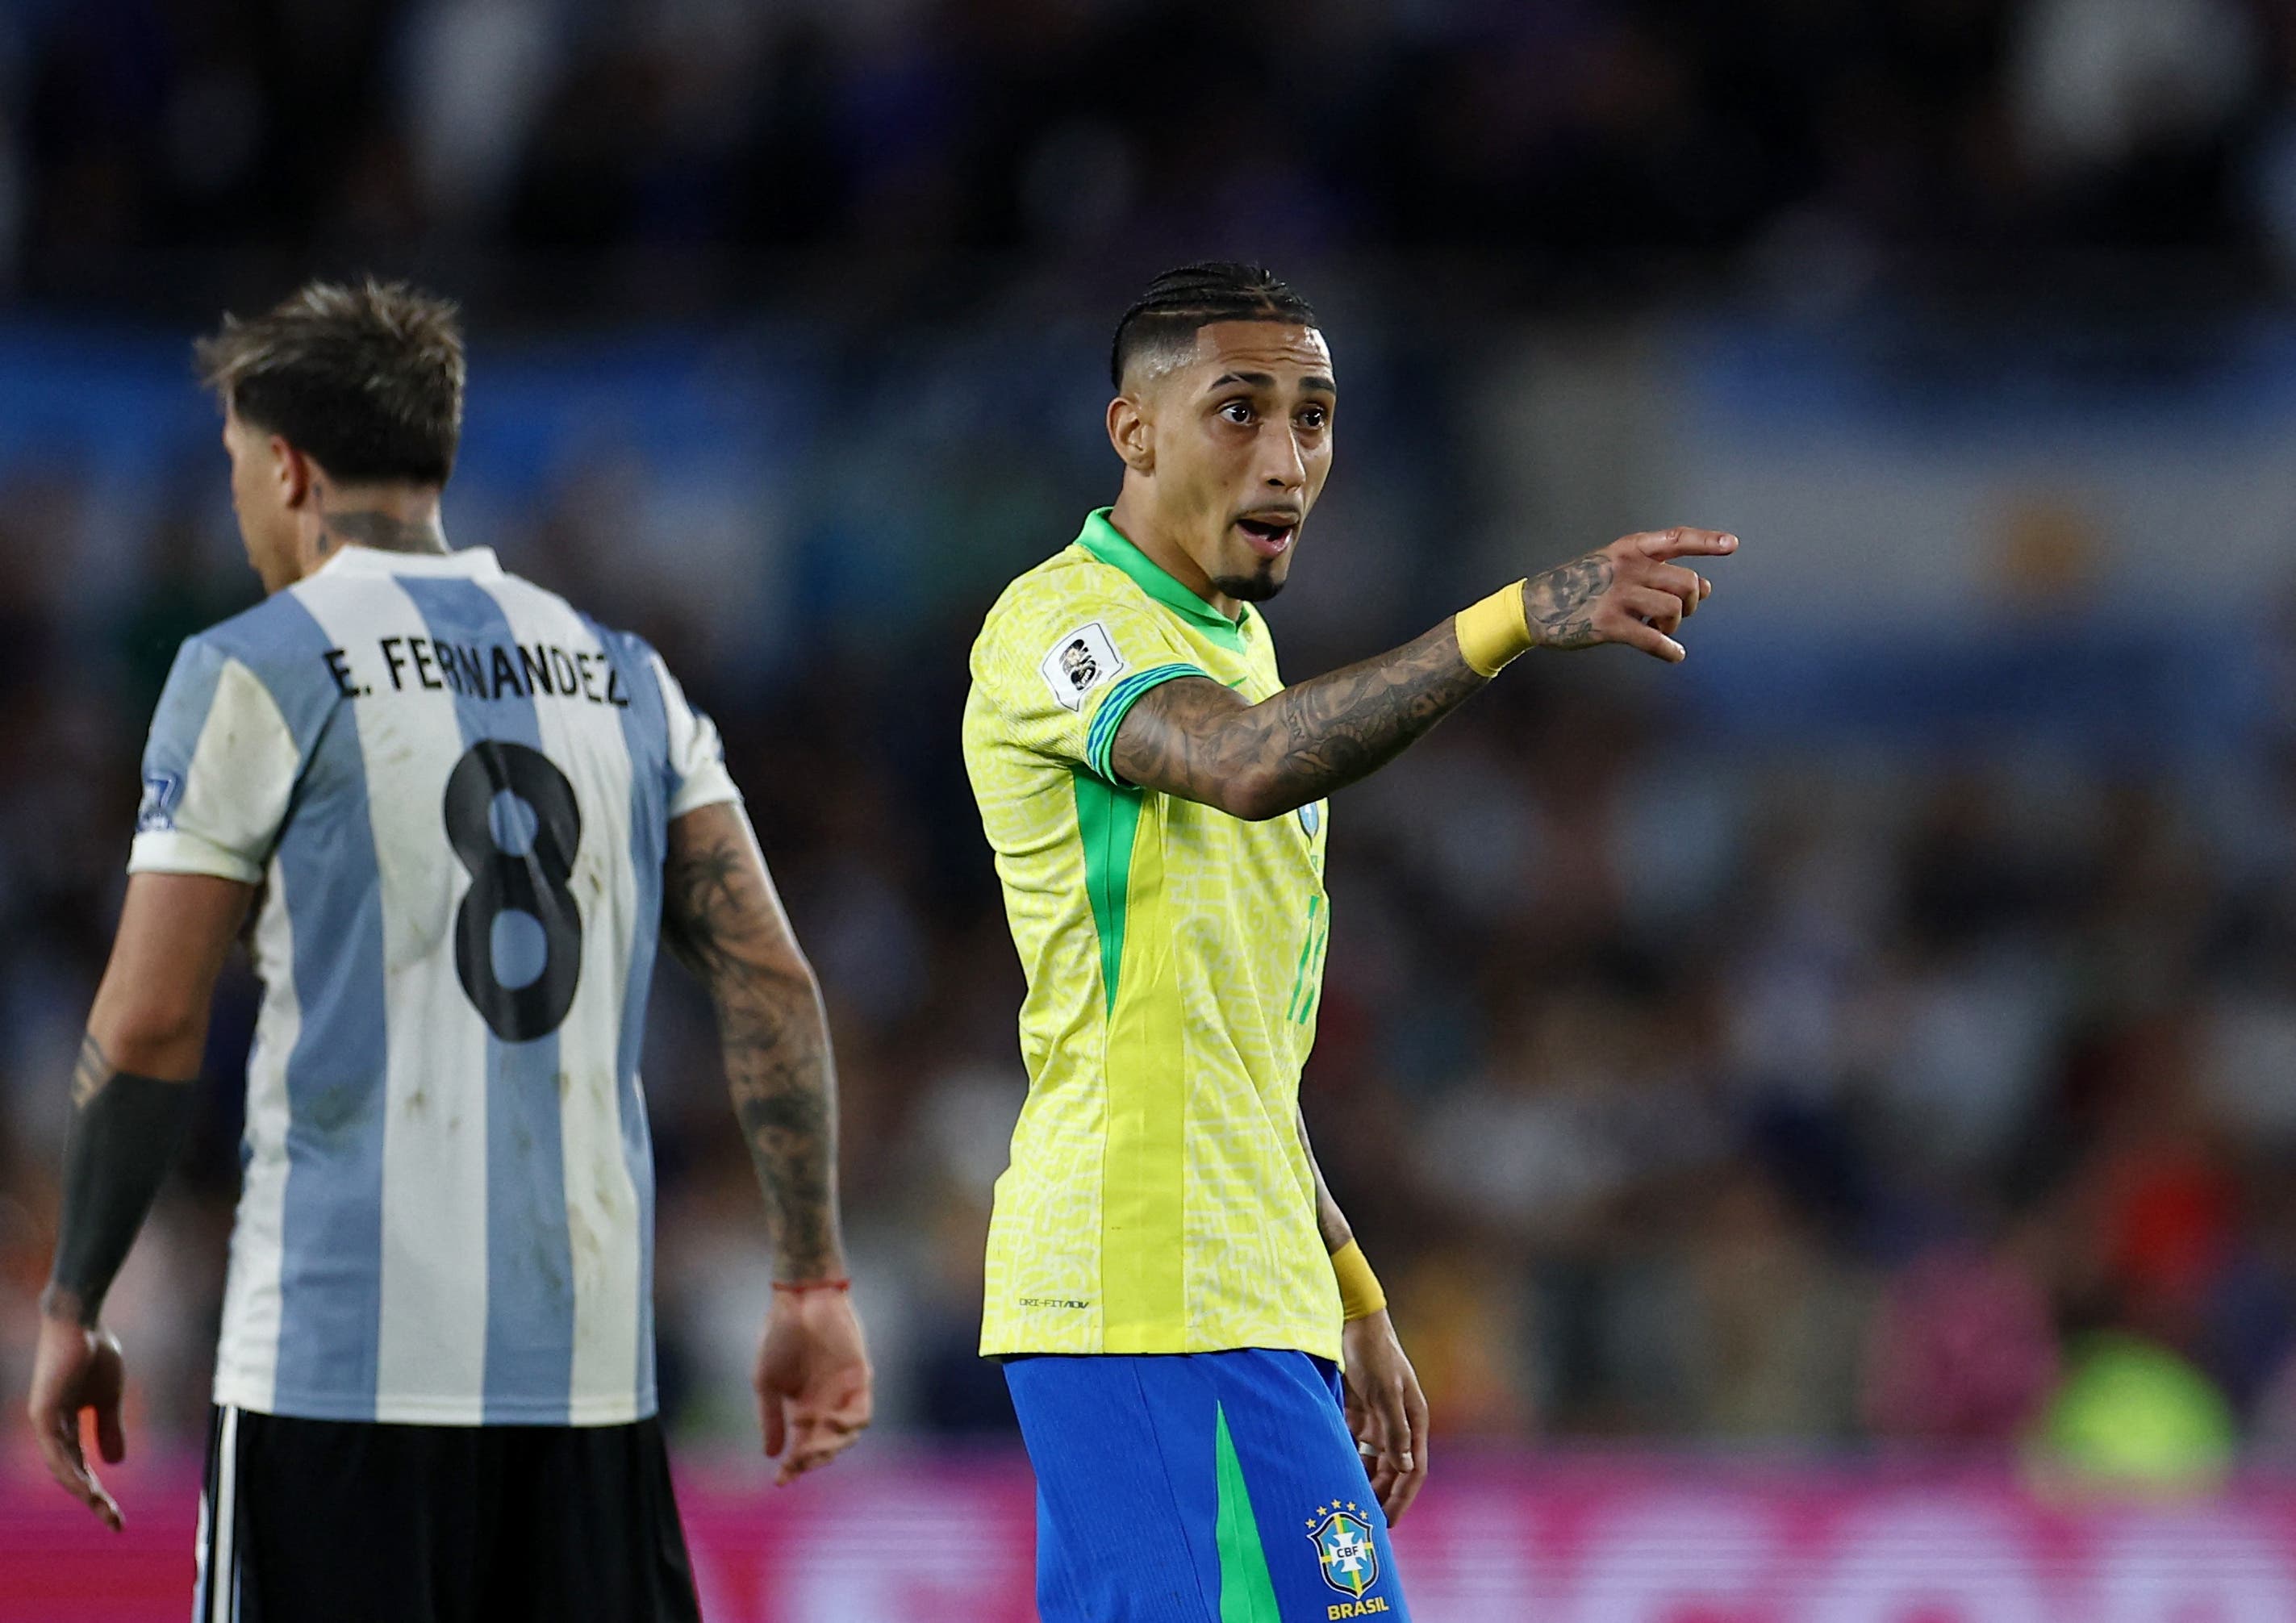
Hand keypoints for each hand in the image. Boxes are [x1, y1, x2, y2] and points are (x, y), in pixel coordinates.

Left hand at [27, 1307, 126, 1530]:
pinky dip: (72, 1471)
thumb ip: (108, 1428)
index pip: (81, 1467)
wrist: (82, 1321)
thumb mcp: (108, 1398)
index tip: (117, 1515)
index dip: (99, 1491)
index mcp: (65, 1426)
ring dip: (83, 1491)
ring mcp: (44, 1423)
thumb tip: (115, 1464)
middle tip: (115, 1523)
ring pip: (62, 1468)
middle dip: (93, 1500)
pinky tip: (88, 1487)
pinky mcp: (42, 1414)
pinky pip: (56, 1452)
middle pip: (71, 1474)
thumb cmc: (95, 1352)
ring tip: (104, 1509)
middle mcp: (50, 1429)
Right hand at [754, 1286, 872, 1485]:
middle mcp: (826, 1406)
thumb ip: (770, 1418)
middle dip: (811, 1461)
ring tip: (813, 1451)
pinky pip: (862, 1413)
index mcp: (803, 1410)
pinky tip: (830, 1423)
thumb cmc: (780, 1337)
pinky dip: (848, 1425)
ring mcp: (844, 1394)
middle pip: (824, 1447)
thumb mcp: (766, 1383)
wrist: (800, 1302)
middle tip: (797, 1466)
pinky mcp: (861, 1379)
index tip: (779, 1482)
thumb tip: (770, 1455)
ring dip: (831, 1448)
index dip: (792, 1467)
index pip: (801, 1448)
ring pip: (846, 1436)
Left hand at [1341, 1310, 1429, 1526]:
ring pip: (1372, 1461)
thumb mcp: (1386, 1391)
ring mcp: (1377, 1418)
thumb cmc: (1375, 1353)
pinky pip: (1352, 1445)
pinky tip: (1331, 1475)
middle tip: (1363, 1523)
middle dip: (1381, 1496)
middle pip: (1392, 1470)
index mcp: (1414, 1420)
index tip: (1388, 1523)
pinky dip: (1345, 1460)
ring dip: (1362, 1481)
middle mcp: (1398, 1423)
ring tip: (1347, 1505)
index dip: (1402, 1498)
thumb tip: (1405, 1469)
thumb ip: (1395, 1430)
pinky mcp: (1356, 1411)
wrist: (1353, 1321)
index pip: (1413, 1469)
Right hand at [1523, 527, 1737, 662]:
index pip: (1676, 539)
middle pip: (1686, 582)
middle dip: (1691, 603)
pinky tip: (1674, 655)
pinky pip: (1653, 640)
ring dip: (1675, 626)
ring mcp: (1618, 595)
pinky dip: (1669, 651)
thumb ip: (1658, 573)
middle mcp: (1627, 567)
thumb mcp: (1616, 568)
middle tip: (1679, 616)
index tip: (1732, 544)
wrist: (1535, 607)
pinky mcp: (1609, 624)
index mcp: (1629, 548)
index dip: (1707, 541)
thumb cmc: (1581, 587)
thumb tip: (1706, 589)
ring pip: (1674, 610)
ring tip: (1660, 631)